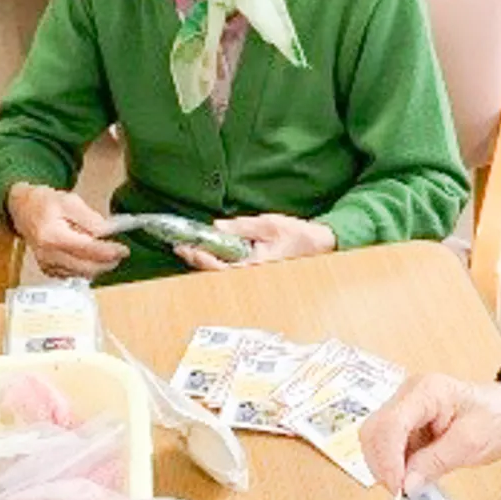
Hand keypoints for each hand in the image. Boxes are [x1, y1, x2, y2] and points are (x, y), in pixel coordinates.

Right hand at [7, 184, 127, 279]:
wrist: (23, 209)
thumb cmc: (45, 203)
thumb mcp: (70, 201)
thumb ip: (90, 218)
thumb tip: (107, 231)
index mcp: (52, 235)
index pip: (87, 250)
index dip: (109, 252)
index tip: (123, 250)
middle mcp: (48, 254)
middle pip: (86, 268)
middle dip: (106, 263)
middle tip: (118, 253)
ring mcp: (47, 264)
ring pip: (81, 274)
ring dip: (96, 266)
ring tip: (102, 251)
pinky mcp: (48, 269)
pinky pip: (72, 275)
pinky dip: (84, 268)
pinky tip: (86, 256)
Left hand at [173, 213, 336, 270]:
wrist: (320, 245)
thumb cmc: (298, 235)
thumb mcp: (269, 224)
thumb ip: (242, 227)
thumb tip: (217, 226)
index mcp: (255, 266)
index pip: (220, 268)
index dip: (201, 259)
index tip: (188, 247)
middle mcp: (252, 275)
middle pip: (216, 274)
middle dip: (197, 260)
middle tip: (180, 247)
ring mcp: (253, 274)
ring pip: (222, 273)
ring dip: (204, 261)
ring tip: (188, 248)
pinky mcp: (254, 270)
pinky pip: (230, 269)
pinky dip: (216, 261)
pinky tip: (208, 252)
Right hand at [361, 372, 500, 495]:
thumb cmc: (499, 419)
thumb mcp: (471, 444)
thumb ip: (435, 462)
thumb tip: (405, 486)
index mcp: (425, 390)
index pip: (390, 424)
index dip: (388, 459)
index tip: (399, 489)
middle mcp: (408, 395)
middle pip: (374, 430)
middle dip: (382, 464)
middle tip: (401, 493)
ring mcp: (405, 409)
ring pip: (375, 440)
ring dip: (385, 467)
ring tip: (408, 487)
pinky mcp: (407, 425)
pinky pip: (388, 447)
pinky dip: (394, 467)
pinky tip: (411, 479)